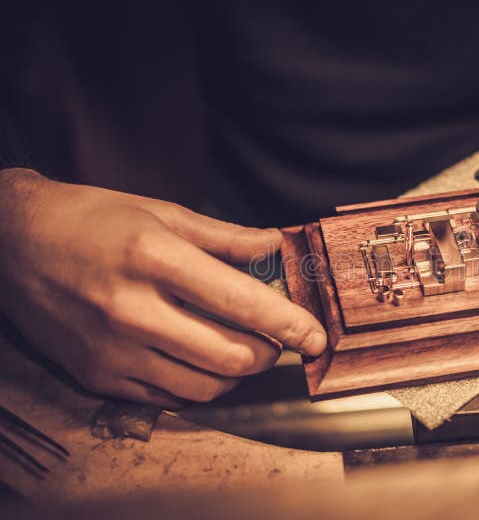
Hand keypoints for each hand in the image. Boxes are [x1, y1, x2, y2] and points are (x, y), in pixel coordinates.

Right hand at [0, 169, 325, 407]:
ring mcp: (111, 348)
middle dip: (269, 353)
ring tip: (240, 347)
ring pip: (204, 385)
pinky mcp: (96, 375)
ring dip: (237, 372)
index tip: (316, 337)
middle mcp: (131, 308)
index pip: (240, 301)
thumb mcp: (161, 212)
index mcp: (154, 257)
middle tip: (276, 340)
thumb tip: (275, 245)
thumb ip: (224, 236)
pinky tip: (198, 358)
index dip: (289, 323)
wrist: (13, 243)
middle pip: (230, 355)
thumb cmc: (92, 220)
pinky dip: (197, 383)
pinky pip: (168, 396)